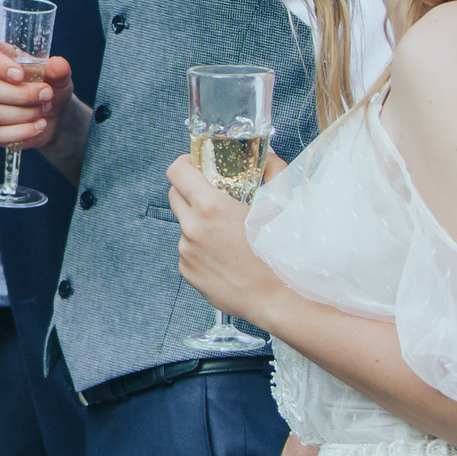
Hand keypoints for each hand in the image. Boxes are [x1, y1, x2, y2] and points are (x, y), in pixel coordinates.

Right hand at [0, 38, 70, 148]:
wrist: (53, 115)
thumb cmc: (48, 87)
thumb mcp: (58, 77)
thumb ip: (59, 69)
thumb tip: (57, 65)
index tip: (20, 75)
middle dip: (22, 95)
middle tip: (47, 95)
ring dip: (24, 114)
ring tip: (44, 110)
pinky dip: (22, 131)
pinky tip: (39, 126)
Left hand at [166, 148, 290, 323]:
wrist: (277, 300)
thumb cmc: (281, 254)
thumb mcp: (282, 206)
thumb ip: (273, 172)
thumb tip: (268, 155)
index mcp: (211, 208)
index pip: (177, 172)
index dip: (185, 163)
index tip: (196, 165)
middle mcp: (193, 228)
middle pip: (175, 195)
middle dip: (190, 191)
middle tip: (213, 195)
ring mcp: (186, 252)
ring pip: (185, 225)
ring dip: (199, 223)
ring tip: (227, 234)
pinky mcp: (187, 271)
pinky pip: (188, 250)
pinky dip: (201, 248)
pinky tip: (225, 256)